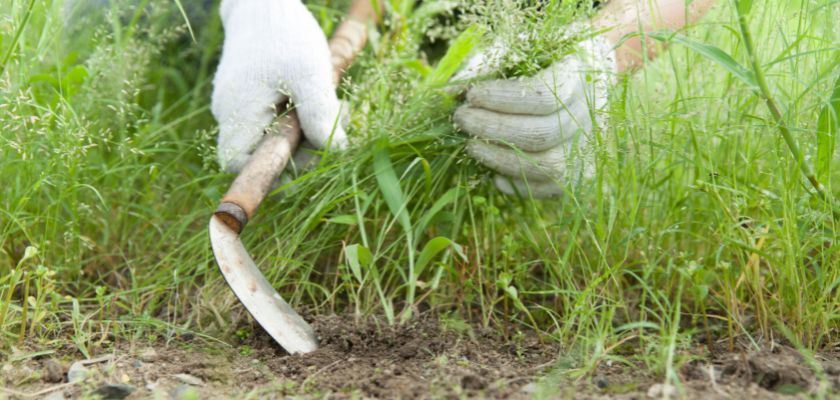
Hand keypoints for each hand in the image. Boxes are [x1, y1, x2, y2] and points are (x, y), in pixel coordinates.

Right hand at [212, 0, 347, 172]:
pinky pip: (274, 118)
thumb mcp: (310, 75)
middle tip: (334, 124)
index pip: (236, 163)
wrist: (265, 2)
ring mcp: (238, 104)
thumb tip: (333, 151)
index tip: (304, 155)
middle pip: (261, 152)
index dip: (267, 169)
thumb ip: (319, 115)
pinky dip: (299, 115)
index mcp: (238, 111)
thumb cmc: (286, 35)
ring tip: (334, 105)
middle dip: (301, 147)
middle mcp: (230, 112)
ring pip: (272, 135)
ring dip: (306, 129)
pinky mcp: (250, 95)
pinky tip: (318, 95)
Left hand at [452, 33, 615, 197]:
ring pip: (547, 166)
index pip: (542, 95)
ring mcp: (587, 146)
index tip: (471, 95)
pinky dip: (519, 184)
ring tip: (470, 146)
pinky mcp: (580, 173)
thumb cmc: (541, 57)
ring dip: (502, 159)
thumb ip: (487, 64)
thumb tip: (451, 94)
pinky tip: (492, 173)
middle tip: (461, 119)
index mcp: (578, 76)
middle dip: (494, 129)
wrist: (585, 76)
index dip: (502, 98)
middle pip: (541, 134)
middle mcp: (589, 114)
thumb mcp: (518, 47)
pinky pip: (550, 188)